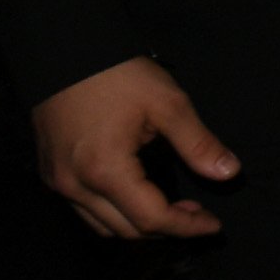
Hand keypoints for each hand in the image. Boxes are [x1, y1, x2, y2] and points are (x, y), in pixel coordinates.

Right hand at [32, 55, 239, 238]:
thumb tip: (229, 173)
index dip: (187, 227)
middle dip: (166, 230)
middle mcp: (75, 186)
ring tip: (171, 209)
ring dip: (138, 226)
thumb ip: (198, 144)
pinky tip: (136, 196)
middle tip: (197, 214)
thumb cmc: (116, 73)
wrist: (65, 48)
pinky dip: (113, 213)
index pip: (152, 219)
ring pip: (101, 225)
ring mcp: (58, 181)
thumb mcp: (167, 103)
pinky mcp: (50, 172)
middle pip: (126, 231)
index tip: (214, 224)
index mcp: (105, 171)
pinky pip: (84, 209)